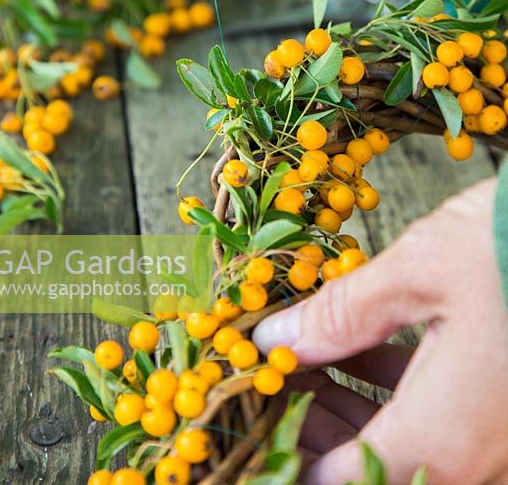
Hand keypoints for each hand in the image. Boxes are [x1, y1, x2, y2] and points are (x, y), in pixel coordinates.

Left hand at [253, 178, 507, 483]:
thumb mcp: (418, 271)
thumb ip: (339, 315)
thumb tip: (273, 336)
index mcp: (443, 438)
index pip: (333, 480)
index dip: (281, 453)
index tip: (251, 414)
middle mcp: (477, 461)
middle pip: (369, 471)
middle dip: (313, 430)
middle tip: (275, 376)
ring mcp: (500, 442)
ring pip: (406, 452)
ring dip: (351, 414)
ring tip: (308, 360)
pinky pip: (440, 427)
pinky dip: (394, 398)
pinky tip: (367, 349)